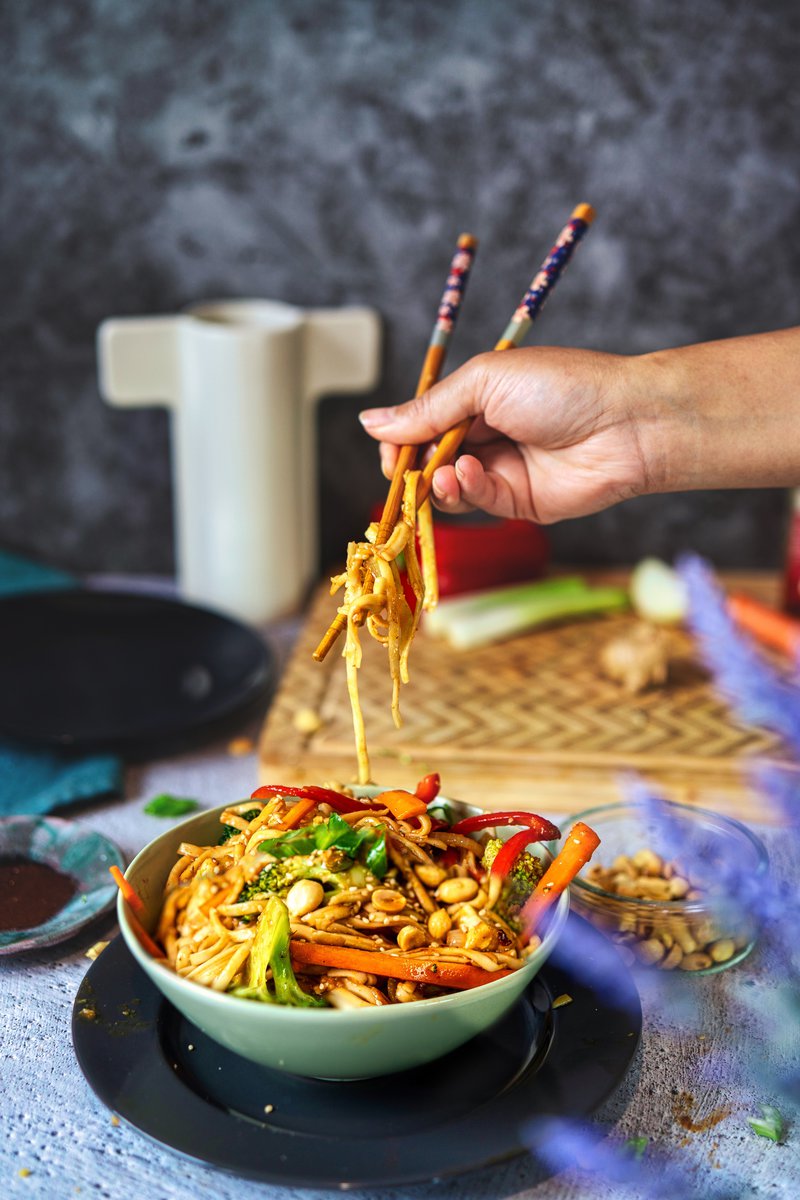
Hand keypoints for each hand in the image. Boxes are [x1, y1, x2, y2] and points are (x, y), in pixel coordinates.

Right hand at [359, 347, 648, 523]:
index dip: (400, 441)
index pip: (422, 426)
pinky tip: (470, 474)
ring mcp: (503, 472)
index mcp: (477, 400)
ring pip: (449, 489)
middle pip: (430, 461)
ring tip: (443, 473)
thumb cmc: (562, 386)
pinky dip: (466, 491)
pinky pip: (478, 503)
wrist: (625, 422)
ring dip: (437, 483)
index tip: (387, 451)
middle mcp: (486, 436)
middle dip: (413, 467)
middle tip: (403, 471)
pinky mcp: (520, 503)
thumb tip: (371, 422)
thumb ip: (428, 408)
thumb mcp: (484, 382)